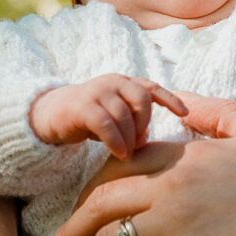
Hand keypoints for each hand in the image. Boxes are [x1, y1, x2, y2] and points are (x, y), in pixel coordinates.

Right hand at [29, 75, 187, 160]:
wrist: (50, 114)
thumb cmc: (88, 119)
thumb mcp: (114, 117)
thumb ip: (132, 123)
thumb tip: (146, 141)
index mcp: (124, 83)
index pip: (151, 88)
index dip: (170, 99)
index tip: (185, 113)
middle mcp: (113, 82)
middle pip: (141, 100)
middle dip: (145, 123)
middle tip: (139, 144)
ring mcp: (97, 91)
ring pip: (124, 114)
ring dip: (130, 137)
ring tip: (127, 154)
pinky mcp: (82, 106)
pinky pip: (106, 124)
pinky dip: (116, 141)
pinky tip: (119, 153)